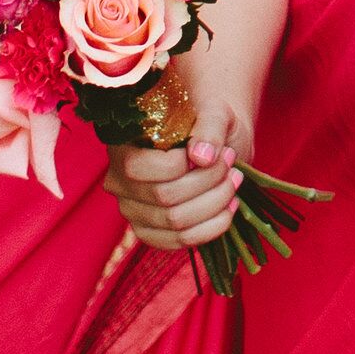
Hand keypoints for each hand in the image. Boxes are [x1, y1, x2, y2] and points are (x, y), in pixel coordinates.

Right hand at [107, 109, 250, 253]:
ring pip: (176, 222)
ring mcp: (133, 212)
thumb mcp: (214, 112)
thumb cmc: (208, 122)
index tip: (212, 151)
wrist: (214, 143)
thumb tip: (202, 157)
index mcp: (122, 148)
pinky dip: (213, 227)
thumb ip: (208, 128)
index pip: (138, 168)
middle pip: (164, 197)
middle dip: (208, 181)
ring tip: (234, 181)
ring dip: (215, 203)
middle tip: (231, 163)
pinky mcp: (151, 234)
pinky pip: (181, 241)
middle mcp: (120, 184)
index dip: (180, 164)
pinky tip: (229, 207)